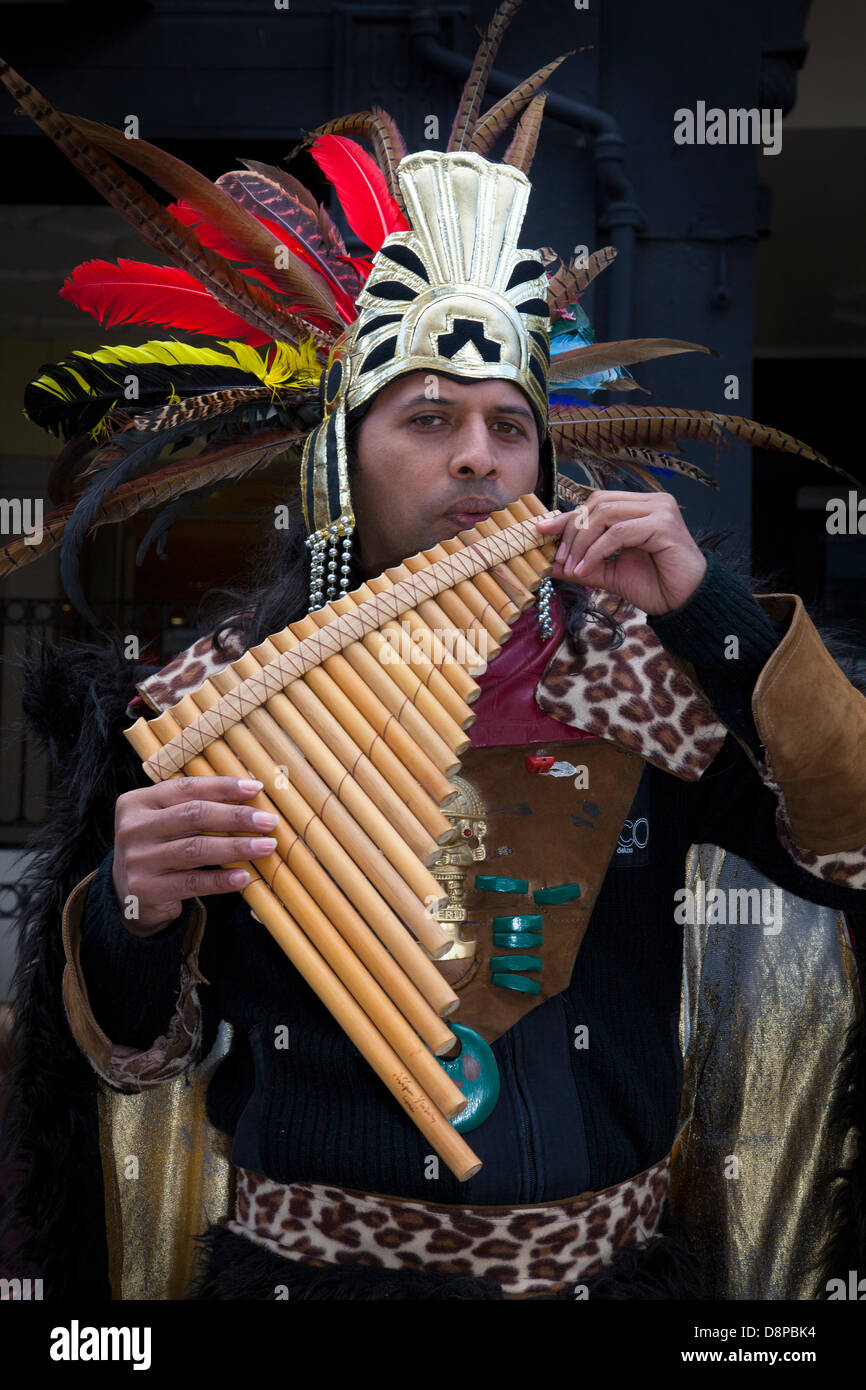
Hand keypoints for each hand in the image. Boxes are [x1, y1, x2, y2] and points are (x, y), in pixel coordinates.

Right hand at [111, 777, 278, 935]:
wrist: (127, 895)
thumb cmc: (158, 848)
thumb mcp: (165, 821)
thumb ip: (193, 806)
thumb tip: (250, 791)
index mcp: (137, 802)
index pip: (186, 788)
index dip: (223, 786)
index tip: (256, 788)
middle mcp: (134, 828)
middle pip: (193, 816)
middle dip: (236, 817)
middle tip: (269, 821)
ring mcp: (137, 860)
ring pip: (195, 849)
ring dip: (236, 847)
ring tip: (266, 846)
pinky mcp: (145, 889)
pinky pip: (192, 882)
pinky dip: (221, 880)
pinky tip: (244, 876)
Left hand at [534, 491, 707, 615]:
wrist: (683, 603)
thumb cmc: (653, 586)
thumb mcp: (608, 572)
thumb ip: (582, 563)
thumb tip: (548, 562)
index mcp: (639, 507)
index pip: (596, 503)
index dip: (567, 517)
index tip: (542, 532)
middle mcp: (651, 501)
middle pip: (597, 503)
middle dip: (572, 531)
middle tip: (560, 559)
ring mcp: (660, 509)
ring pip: (606, 514)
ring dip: (583, 542)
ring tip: (574, 567)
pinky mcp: (664, 524)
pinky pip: (620, 532)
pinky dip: (597, 551)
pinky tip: (587, 569)